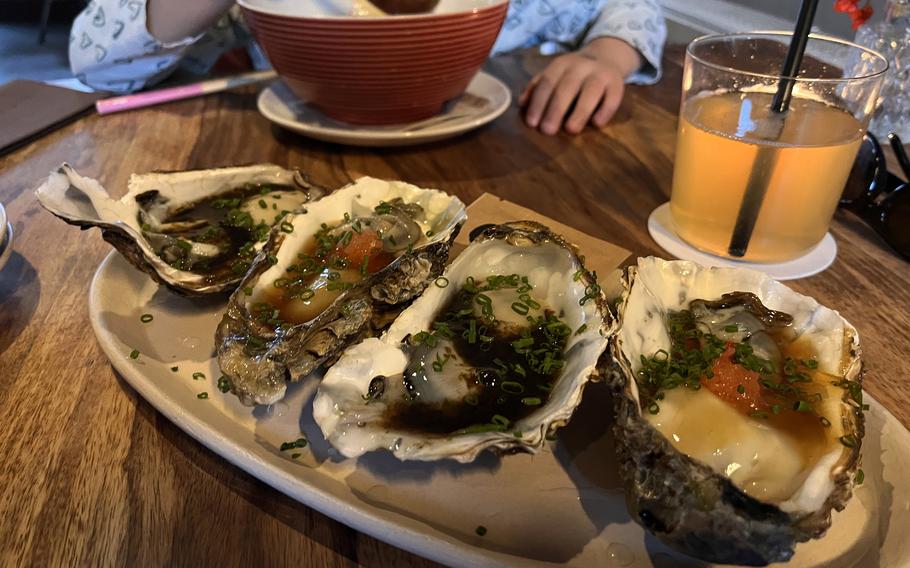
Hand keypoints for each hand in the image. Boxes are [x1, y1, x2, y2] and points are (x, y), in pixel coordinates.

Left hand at [519, 37, 641, 135]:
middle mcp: (581, 66)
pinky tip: (596, 123)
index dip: (538, 103)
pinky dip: (605, 110)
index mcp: (562, 64)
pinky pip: (613, 97)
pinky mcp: (618, 84)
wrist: (606, 56)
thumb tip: (521, 104)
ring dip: (580, 111)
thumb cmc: (573, 74)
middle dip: (555, 110)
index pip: (547, 83)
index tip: (532, 123)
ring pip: (591, 91)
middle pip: (567, 88)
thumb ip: (537, 87)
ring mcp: (601, 74)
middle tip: (547, 131)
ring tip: (571, 130)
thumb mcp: (554, 74)